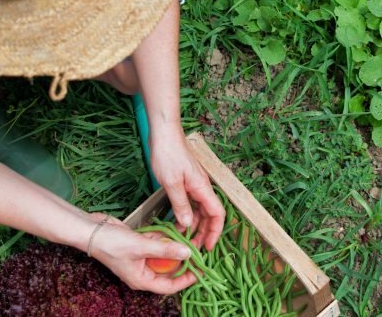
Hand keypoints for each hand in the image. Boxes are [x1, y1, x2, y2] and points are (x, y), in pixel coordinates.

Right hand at [85, 213, 196, 293]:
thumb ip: (165, 250)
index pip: (169, 286)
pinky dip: (163, 237)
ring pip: (163, 255)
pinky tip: (172, 230)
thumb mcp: (141, 247)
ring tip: (189, 238)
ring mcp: (140, 258)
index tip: (201, 271)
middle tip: (198, 251)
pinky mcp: (138, 245)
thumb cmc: (111, 244)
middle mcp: (142, 271)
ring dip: (174, 247)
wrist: (90, 230)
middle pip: (169, 270)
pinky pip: (156, 244)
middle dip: (182, 261)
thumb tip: (188, 253)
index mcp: (142, 280)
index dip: (186, 280)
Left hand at [148, 133, 224, 250]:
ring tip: (183, 238)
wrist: (163, 133)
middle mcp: (202, 187)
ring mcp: (194, 184)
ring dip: (193, 225)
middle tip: (192, 248)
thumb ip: (180, 204)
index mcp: (202, 188)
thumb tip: (188, 224)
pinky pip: (190, 203)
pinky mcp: (185, 182)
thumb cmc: (168, 154)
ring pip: (199, 210)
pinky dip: (186, 214)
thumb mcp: (171, 183)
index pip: (217, 214)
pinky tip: (176, 222)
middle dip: (203, 233)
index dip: (215, 232)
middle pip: (209, 215)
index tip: (208, 247)